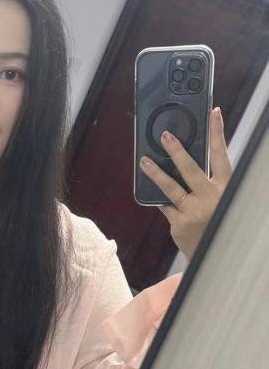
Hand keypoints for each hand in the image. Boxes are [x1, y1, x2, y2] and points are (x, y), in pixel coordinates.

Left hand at [139, 106, 233, 262]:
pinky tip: (150, 192)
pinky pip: (165, 206)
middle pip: (191, 169)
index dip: (217, 133)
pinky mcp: (179, 224)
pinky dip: (159, 199)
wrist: (215, 255)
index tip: (214, 113)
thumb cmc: (217, 221)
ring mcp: (193, 211)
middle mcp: (211, 198)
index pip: (221, 155)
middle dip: (177, 151)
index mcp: (225, 187)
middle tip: (165, 136)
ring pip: (171, 188)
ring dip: (156, 173)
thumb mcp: (221, 198)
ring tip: (144, 161)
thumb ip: (207, 182)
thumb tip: (183, 161)